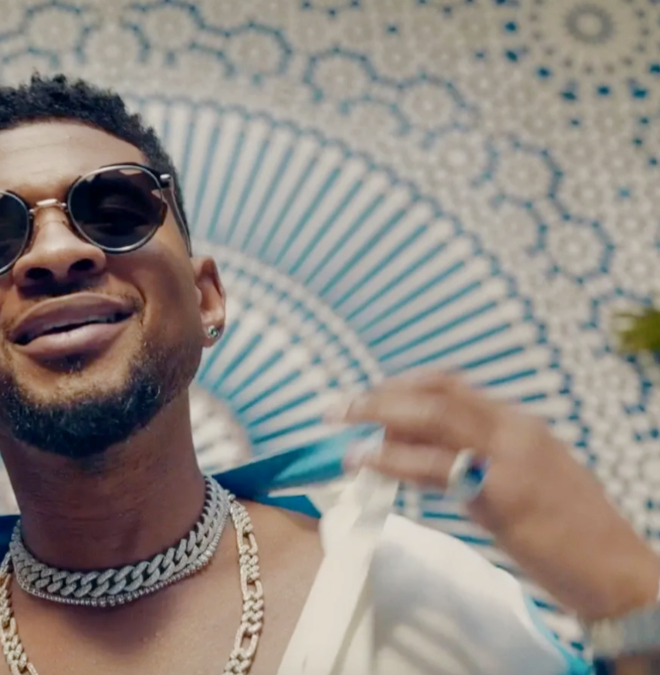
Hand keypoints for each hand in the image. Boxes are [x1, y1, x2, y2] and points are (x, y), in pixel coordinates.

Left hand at [331, 371, 659, 620]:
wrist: (615, 568)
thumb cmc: (569, 530)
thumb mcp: (527, 478)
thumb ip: (481, 459)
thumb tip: (423, 451)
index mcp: (520, 423)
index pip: (452, 386)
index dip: (402, 386)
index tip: (369, 396)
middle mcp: (514, 429)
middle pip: (436, 395)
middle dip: (381, 396)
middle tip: (340, 406)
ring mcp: (510, 457)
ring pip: (433, 417)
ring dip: (379, 418)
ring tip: (342, 430)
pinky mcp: (501, 492)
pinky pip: (436, 465)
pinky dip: (394, 458)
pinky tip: (367, 462)